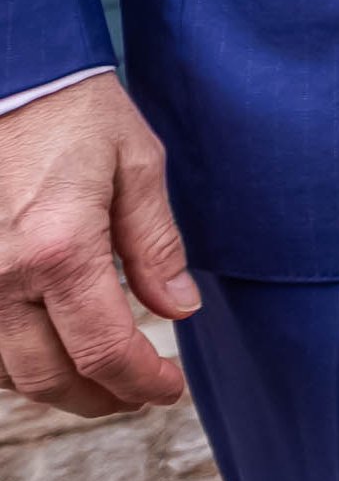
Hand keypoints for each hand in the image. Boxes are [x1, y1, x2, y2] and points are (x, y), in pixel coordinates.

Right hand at [0, 75, 197, 416]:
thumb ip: (156, 244)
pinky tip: (54, 354)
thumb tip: (179, 310)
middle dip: (102, 400)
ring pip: (9, 376)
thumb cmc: (77, 114)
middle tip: (143, 395)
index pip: (104, 349)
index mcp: (60, 250)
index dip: (141, 383)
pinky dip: (19, 367)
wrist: (14, 80)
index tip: (168, 389)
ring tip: (106, 380)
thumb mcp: (137, 164)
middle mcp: (3, 280)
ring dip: (58, 389)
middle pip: (51, 379)